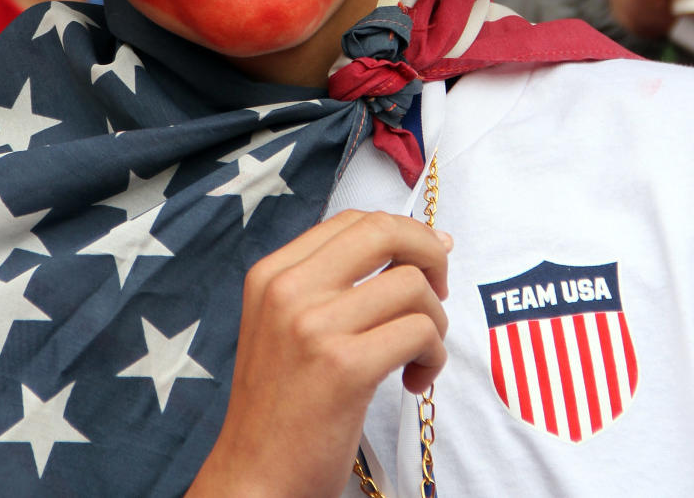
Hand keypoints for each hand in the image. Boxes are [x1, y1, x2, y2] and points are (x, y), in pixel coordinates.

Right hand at [188, 209, 450, 497]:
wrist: (253, 479)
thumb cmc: (281, 407)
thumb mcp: (283, 326)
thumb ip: (330, 284)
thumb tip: (420, 244)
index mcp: (272, 273)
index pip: (353, 221)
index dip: (403, 232)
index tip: (428, 258)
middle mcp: (289, 289)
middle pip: (383, 232)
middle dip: (429, 252)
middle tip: (440, 289)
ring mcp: (314, 326)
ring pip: (411, 284)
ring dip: (435, 320)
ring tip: (419, 354)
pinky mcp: (344, 367)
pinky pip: (418, 332)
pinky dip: (433, 355)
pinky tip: (415, 379)